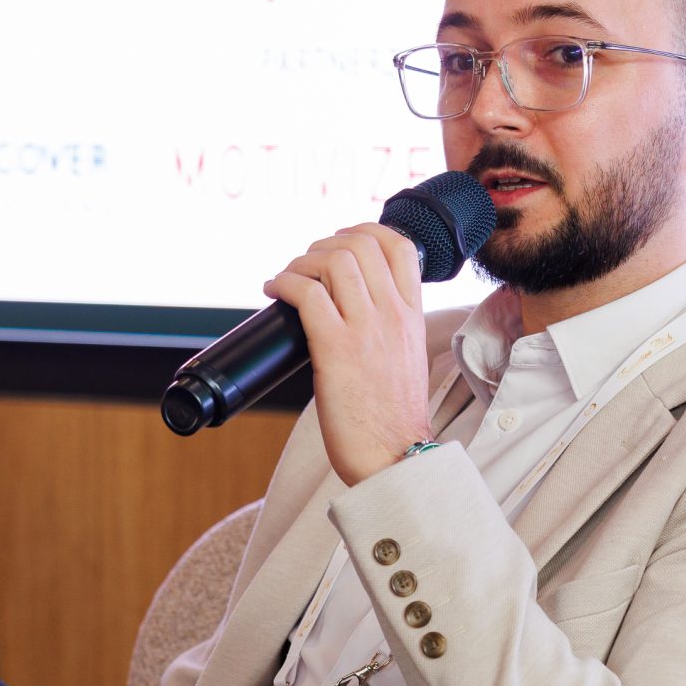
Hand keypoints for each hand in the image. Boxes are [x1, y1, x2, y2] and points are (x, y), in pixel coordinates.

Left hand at [261, 223, 433, 485]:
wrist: (394, 455)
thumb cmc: (391, 416)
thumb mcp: (405, 357)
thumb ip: (388, 325)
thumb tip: (347, 306)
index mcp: (412, 314)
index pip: (399, 245)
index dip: (362, 231)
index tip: (336, 243)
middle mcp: (393, 314)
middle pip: (360, 244)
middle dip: (323, 245)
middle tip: (303, 265)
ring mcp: (367, 330)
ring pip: (333, 262)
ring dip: (300, 262)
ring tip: (285, 279)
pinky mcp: (336, 350)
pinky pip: (306, 294)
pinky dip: (283, 283)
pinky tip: (273, 292)